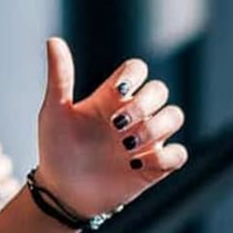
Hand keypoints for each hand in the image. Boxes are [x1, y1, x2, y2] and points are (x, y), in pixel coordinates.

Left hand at [35, 38, 187, 218]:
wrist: (61, 191)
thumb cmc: (56, 149)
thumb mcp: (54, 112)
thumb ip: (59, 77)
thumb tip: (53, 40)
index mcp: (111, 97)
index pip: (137, 70)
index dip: (134, 76)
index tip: (116, 92)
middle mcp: (132, 114)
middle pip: (160, 90)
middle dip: (144, 104)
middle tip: (116, 126)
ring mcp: (146, 139)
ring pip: (175, 116)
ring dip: (155, 128)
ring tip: (126, 146)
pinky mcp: (155, 166)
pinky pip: (179, 154)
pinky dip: (164, 157)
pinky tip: (136, 165)